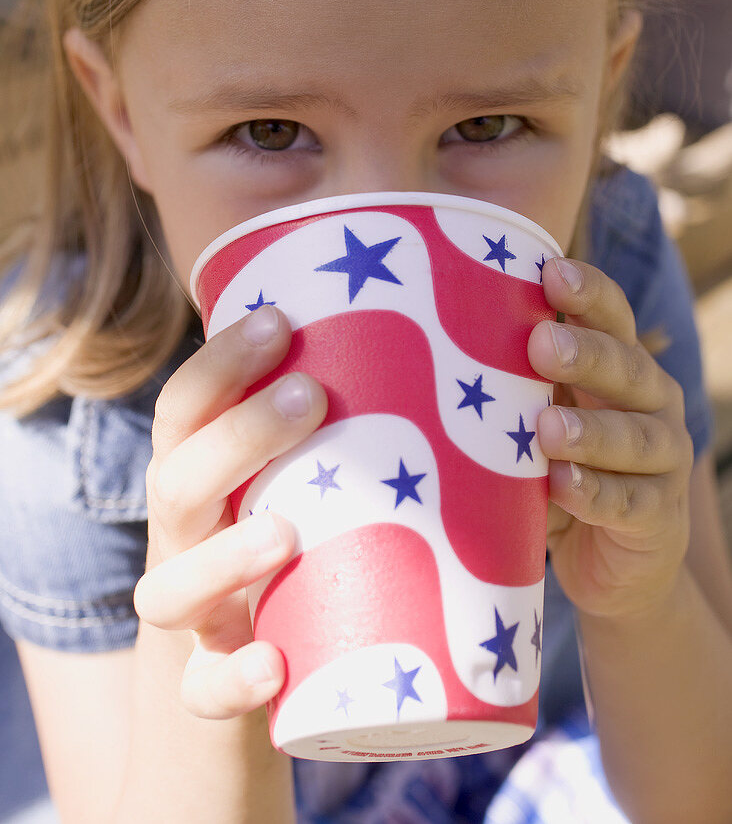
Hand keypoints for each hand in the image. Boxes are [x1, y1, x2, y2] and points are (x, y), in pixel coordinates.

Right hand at [133, 305, 327, 717]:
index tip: (279, 320)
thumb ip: (353, 426)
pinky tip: (273, 663)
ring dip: (224, 558)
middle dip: (239, 435)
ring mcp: (193, 613)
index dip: (220, 363)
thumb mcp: (305, 476)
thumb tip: (460, 349)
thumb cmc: (294, 531)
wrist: (252, 656)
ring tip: (285, 532)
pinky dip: (228, 681)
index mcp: (198, 473)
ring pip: (169, 588)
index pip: (185, 407)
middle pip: (176, 482)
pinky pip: (199, 692)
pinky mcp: (208, 681)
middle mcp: (183, 537)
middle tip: (312, 396)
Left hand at [528, 257, 693, 619]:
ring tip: (548, 429)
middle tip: (541, 346)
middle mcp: (651, 402)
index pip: (612, 318)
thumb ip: (512, 390)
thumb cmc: (558, 467)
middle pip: (627, 368)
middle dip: (585, 354)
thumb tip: (427, 343)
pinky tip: (562, 486)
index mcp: (620, 367)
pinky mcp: (658, 515)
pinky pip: (629, 502)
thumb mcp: (534, 423)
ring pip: (634, 436)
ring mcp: (663, 459)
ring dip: (591, 431)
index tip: (551, 272)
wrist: (611, 560)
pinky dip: (594, 494)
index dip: (589, 293)